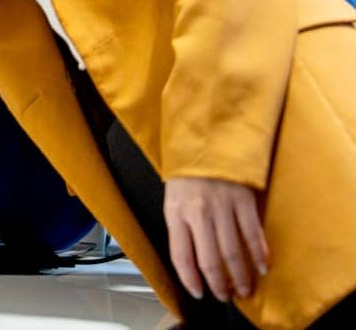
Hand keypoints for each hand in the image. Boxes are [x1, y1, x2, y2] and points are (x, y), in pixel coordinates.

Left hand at [164, 177, 269, 301]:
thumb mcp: (172, 198)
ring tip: (244, 289)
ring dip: (241, 276)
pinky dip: (258, 254)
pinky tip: (261, 267)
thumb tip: (190, 260)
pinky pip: (252, 234)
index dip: (190, 279)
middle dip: (219, 285)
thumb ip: (180, 227)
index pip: (181, 256)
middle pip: (210, 260)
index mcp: (176, 212)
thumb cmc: (188, 171)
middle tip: (226, 296)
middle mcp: (198, 212)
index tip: (199, 292)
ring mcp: (222, 207)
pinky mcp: (243, 201)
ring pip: (233, 252)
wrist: (205, 139)